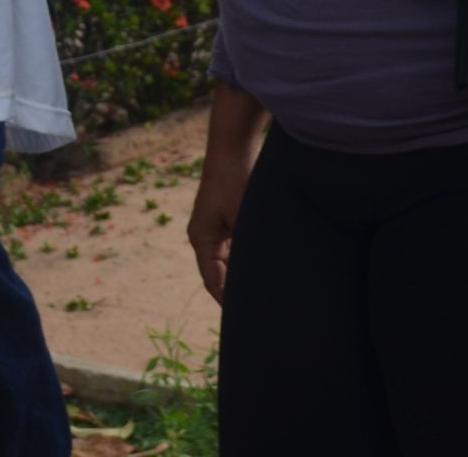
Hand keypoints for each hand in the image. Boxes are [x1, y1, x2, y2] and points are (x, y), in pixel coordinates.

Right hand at [186, 142, 249, 304]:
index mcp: (202, 240)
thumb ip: (248, 251)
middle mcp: (204, 236)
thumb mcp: (245, 219)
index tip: (247, 321)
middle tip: (260, 311)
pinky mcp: (226, 218)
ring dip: (243, 274)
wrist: (233, 146)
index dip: (229, 303)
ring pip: (229, 261)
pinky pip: (235, 248)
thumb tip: (259, 280)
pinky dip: (247, 258)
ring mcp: (215, 227)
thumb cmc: (237, 180)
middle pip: (220, 274)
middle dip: (237, 291)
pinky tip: (265, 266)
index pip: (214, 282)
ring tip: (265, 293)